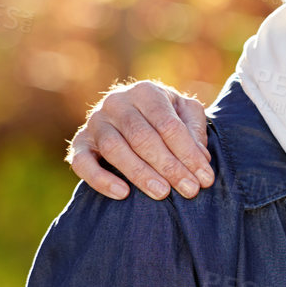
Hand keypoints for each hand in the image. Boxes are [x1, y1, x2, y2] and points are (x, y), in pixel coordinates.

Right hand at [67, 80, 212, 199]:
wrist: (131, 114)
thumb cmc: (164, 116)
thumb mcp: (185, 113)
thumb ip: (195, 130)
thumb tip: (201, 158)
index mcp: (145, 92)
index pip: (168, 124)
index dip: (188, 153)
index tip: (205, 178)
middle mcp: (116, 102)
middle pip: (143, 137)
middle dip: (169, 167)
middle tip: (190, 190)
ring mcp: (95, 122)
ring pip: (114, 149)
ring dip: (140, 174)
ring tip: (163, 193)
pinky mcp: (80, 142)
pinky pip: (83, 163)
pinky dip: (100, 179)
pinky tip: (122, 194)